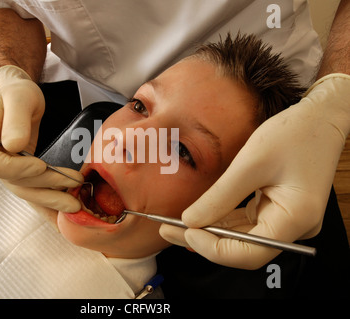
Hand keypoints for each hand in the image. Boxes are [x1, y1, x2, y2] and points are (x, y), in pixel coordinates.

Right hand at [0, 65, 81, 213]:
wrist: (19, 97)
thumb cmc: (17, 93)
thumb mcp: (19, 97)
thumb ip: (15, 120)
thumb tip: (14, 146)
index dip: (13, 168)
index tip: (40, 165)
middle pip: (12, 181)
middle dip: (44, 187)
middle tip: (72, 190)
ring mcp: (5, 168)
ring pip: (25, 189)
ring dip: (50, 199)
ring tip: (75, 205)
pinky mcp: (20, 172)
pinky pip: (33, 189)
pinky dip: (48, 201)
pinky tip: (63, 211)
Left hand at [160, 74, 349, 269]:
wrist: (320, 119)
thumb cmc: (293, 134)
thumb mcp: (250, 163)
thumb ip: (220, 197)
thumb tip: (189, 221)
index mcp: (295, 218)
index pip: (249, 253)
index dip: (212, 248)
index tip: (183, 232)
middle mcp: (294, 227)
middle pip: (243, 249)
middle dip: (204, 241)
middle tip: (168, 230)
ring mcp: (286, 220)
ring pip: (241, 238)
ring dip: (209, 232)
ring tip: (175, 225)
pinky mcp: (278, 211)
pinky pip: (246, 224)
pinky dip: (222, 221)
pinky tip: (198, 217)